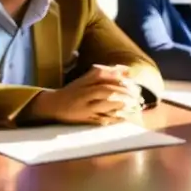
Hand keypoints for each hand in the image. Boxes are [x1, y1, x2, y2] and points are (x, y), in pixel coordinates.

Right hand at [27, 65, 142, 124]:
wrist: (52, 105)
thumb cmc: (74, 90)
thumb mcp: (87, 79)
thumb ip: (106, 73)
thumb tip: (126, 70)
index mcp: (86, 83)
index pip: (105, 79)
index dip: (120, 82)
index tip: (134, 85)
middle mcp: (84, 94)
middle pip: (106, 92)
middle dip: (124, 94)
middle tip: (137, 97)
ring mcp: (84, 108)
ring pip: (103, 105)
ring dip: (120, 105)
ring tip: (133, 106)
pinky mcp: (84, 119)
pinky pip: (100, 119)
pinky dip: (113, 119)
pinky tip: (124, 118)